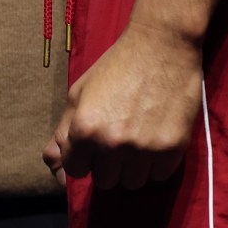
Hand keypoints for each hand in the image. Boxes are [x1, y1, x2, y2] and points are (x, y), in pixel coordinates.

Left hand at [43, 18, 201, 191]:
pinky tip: (156, 137)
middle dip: (109, 164)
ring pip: (133, 183)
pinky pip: (159, 176)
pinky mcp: (172, 149)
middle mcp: (112, 143)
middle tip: (120, 136)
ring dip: (134, 166)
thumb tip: (55, 172)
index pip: (76, 171)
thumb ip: (64, 133)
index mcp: (84, 128)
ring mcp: (143, 149)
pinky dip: (157, 163)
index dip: (85, 157)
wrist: (162, 44)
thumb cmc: (118, 65)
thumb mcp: (80, 92)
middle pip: (105, 181)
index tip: (95, 144)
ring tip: (139, 138)